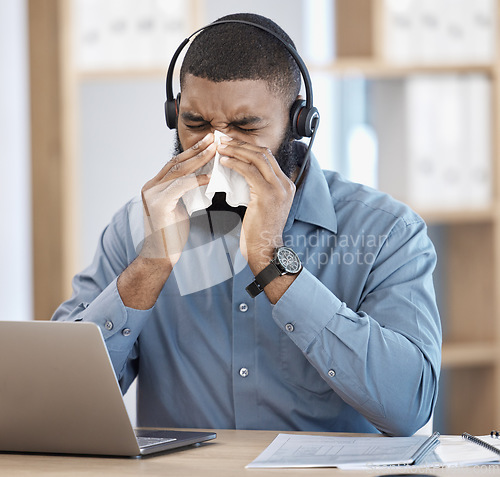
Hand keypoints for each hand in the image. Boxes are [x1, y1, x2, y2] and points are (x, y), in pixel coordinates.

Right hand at [140, 133, 215, 265]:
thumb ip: (185, 192)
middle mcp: (151, 186)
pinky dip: (197, 180)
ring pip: (179, 171)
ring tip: (215, 150)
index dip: (193, 152)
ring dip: (199, 159)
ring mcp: (152, 194)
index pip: (176, 163)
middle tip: (214, 137)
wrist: (160, 255)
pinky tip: (210, 176)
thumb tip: (202, 178)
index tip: (209, 142)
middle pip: (177, 162)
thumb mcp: (179, 207)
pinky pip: (181, 186)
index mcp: (155, 186)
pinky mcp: (158, 204)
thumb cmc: (172, 234)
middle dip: (197, 149)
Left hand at [217, 137, 295, 273]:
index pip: (268, 157)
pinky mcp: (268, 195)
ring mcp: (279, 189)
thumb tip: (241, 172)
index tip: (232, 143)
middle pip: (264, 153)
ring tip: (221, 148)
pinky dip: (235, 164)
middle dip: (241, 144)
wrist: (265, 250)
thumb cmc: (259, 231)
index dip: (248, 147)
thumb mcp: (263, 205)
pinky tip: (223, 162)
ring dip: (237, 150)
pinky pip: (249, 171)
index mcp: (286, 185)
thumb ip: (258, 188)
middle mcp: (285, 184)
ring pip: (257, 158)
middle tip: (223, 140)